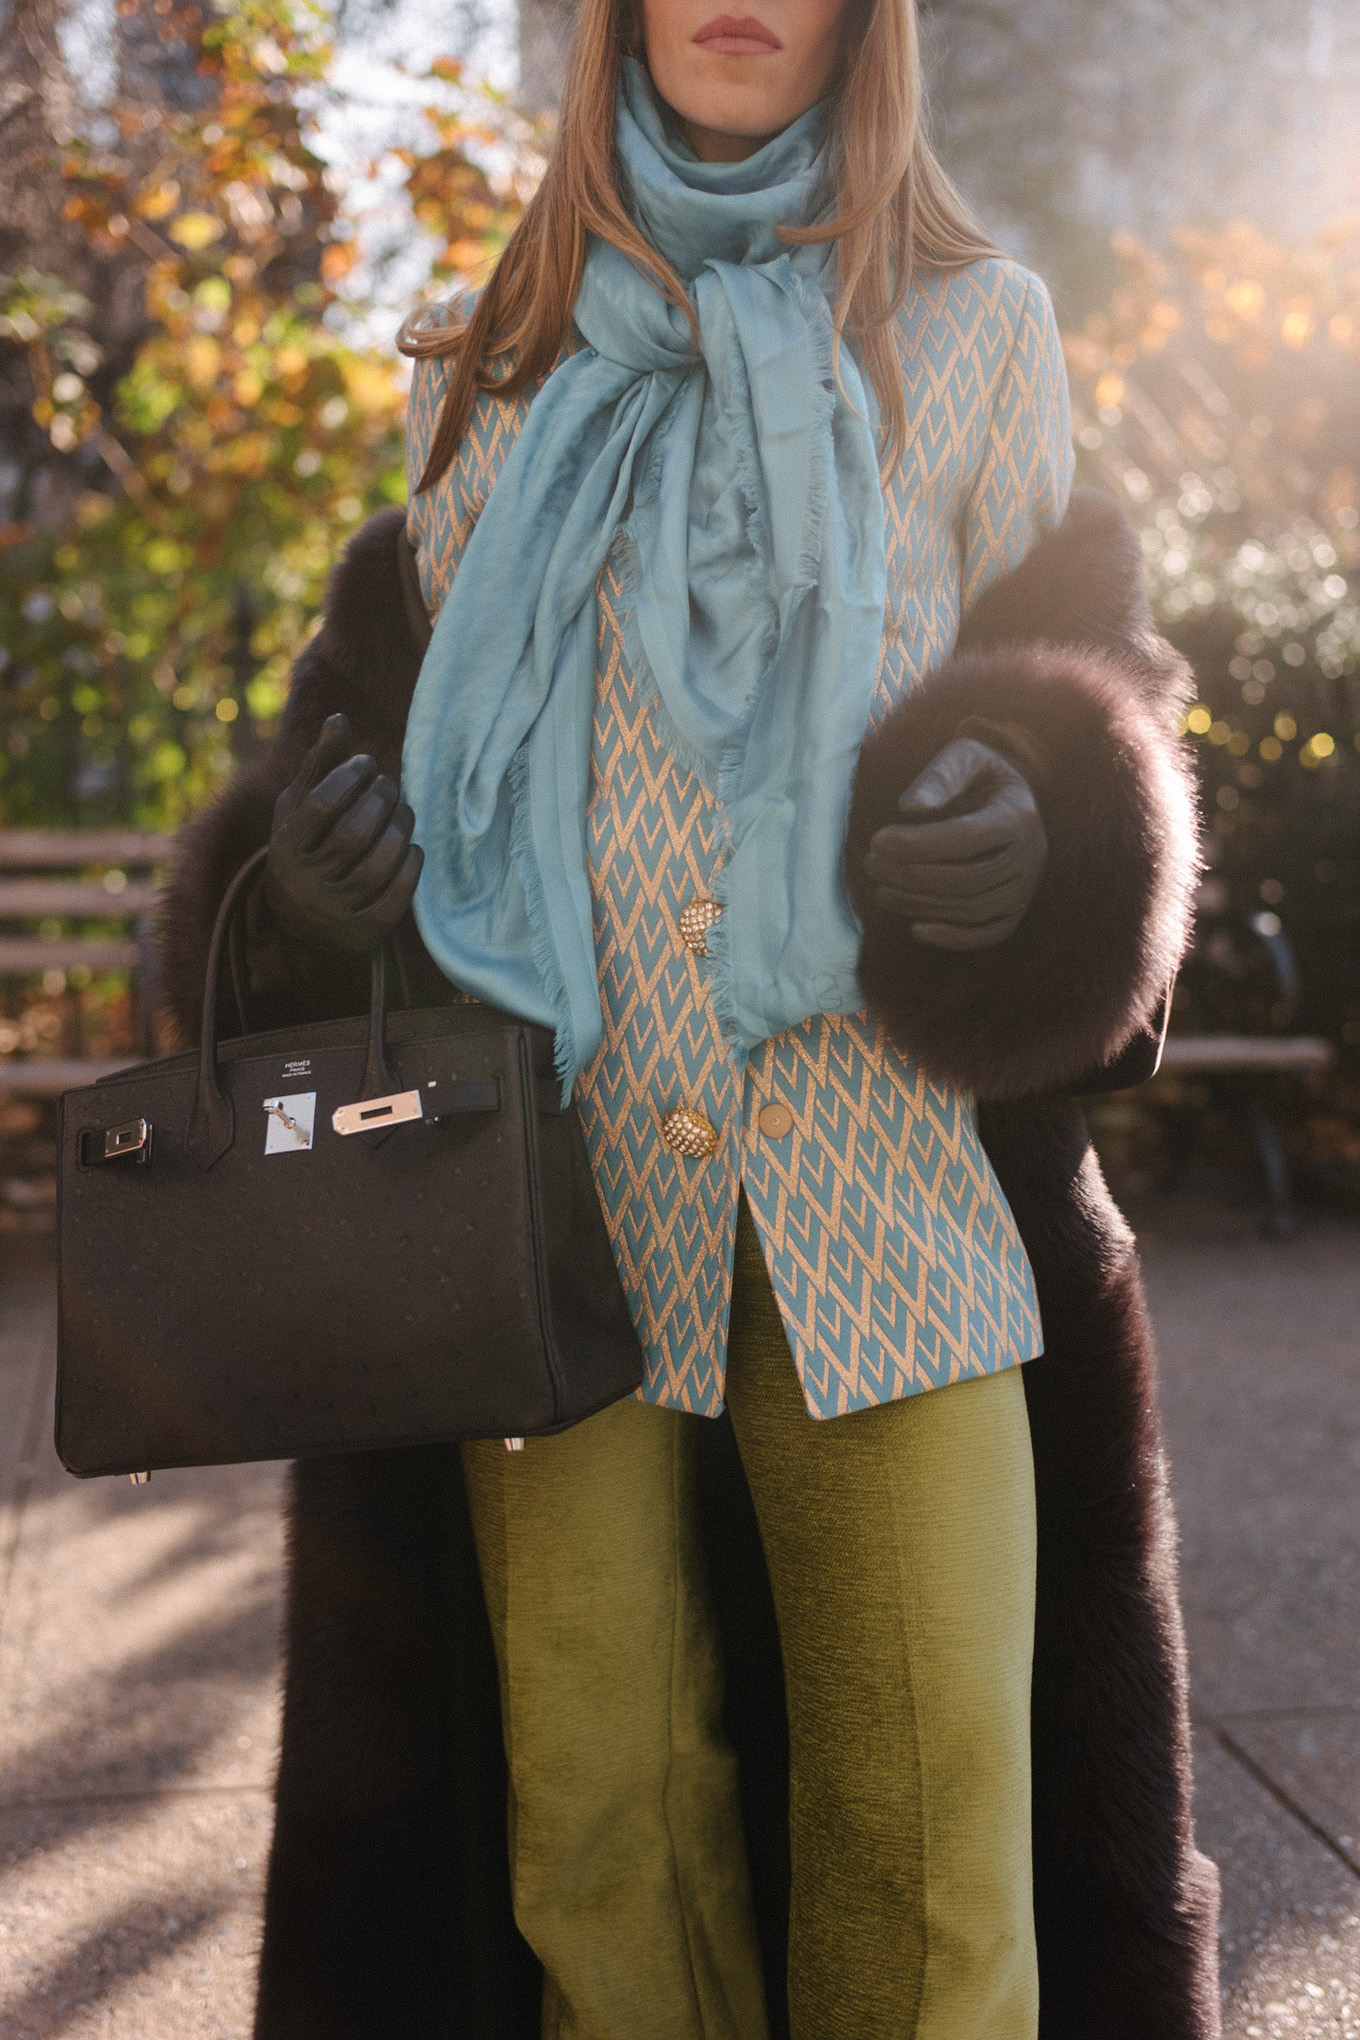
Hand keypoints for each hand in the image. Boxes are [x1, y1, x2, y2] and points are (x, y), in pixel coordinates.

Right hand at [263, 713, 423, 952]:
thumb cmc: (307, 843)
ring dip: (400, 829)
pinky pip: (397, 895)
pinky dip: (410, 865)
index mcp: (286, 846)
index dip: (348, 777)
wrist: (302, 916)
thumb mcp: (301, 804)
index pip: (319, 806)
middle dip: (380, 801)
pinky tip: (411, 845)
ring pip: (378, 865)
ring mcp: (337, 908)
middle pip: (353, 835)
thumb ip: (320, 764)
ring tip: (404, 810)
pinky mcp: (366, 928)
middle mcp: (307, 881)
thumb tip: (339, 718)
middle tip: (390, 785)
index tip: (367, 762)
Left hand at [862, 737, 1046, 950]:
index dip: (919, 844)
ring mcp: (1025, 889)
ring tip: (881, 890)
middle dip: (911, 876)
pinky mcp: (1015, 911)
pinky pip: (988, 935)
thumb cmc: (981, 778)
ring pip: (972, 909)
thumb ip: (939, 776)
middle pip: (967, 879)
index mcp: (1018, 816)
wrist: (1012, 802)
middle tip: (871, 865)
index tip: (877, 840)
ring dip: (920, 904)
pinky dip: (952, 938)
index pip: (967, 838)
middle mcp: (1029, 857)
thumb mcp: (965, 757)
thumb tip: (909, 808)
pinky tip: (915, 928)